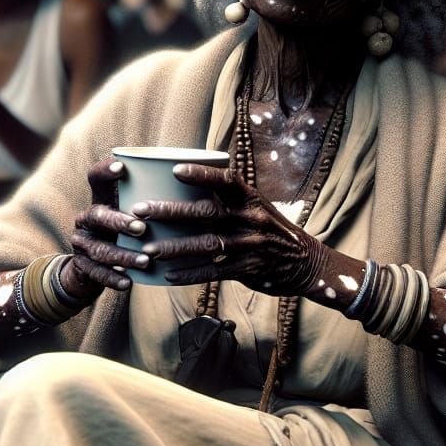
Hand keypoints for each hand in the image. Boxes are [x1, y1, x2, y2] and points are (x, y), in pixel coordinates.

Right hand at [62, 158, 150, 297]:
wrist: (93, 266)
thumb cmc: (125, 233)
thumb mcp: (133, 214)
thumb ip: (152, 202)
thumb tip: (194, 186)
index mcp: (100, 200)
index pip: (96, 178)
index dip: (105, 171)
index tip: (122, 167)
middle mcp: (87, 218)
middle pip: (98, 215)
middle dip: (119, 222)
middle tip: (142, 228)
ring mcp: (82, 242)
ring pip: (100, 249)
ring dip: (123, 256)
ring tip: (145, 261)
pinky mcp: (81, 265)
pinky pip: (96, 273)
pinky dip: (112, 279)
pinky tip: (128, 282)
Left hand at [133, 163, 323, 293]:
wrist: (305, 261)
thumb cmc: (271, 228)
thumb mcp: (257, 206)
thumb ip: (230, 198)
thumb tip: (188, 183)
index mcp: (252, 198)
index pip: (226, 180)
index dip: (201, 174)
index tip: (174, 170)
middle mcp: (252, 219)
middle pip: (207, 212)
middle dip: (170, 211)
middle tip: (140, 210)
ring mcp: (251, 246)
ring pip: (206, 245)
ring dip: (174, 247)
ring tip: (148, 249)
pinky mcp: (248, 270)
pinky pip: (214, 272)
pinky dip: (190, 274)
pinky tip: (168, 275)